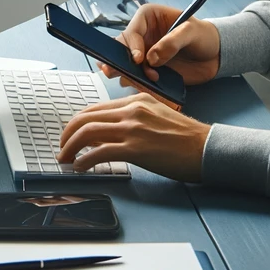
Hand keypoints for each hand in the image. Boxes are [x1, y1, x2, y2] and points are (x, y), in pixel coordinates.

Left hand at [56, 93, 210, 182]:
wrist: (208, 149)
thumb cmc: (186, 139)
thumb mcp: (155, 117)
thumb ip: (130, 121)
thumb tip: (104, 136)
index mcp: (135, 101)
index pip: (95, 109)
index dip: (76, 123)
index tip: (70, 135)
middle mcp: (131, 111)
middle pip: (85, 118)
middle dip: (67, 134)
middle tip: (62, 148)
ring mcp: (133, 129)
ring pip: (87, 133)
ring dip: (70, 147)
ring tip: (66, 159)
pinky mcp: (136, 149)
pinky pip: (99, 153)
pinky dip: (84, 160)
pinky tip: (81, 167)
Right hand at [99, 2, 219, 86]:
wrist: (215, 56)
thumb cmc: (204, 36)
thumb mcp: (192, 32)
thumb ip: (172, 42)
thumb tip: (152, 58)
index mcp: (147, 18)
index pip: (131, 31)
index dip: (131, 46)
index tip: (138, 59)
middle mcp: (141, 36)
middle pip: (120, 48)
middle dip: (118, 61)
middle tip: (116, 72)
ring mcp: (142, 54)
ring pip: (124, 65)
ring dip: (130, 74)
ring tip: (146, 81)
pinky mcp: (147, 70)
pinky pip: (135, 78)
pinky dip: (138, 84)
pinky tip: (149, 86)